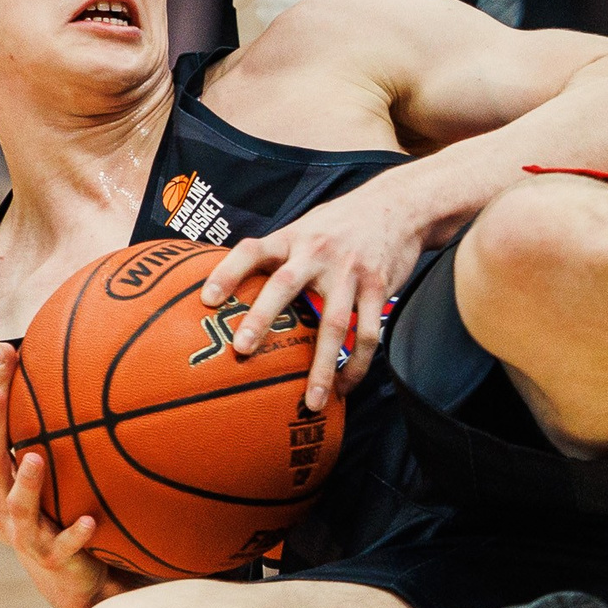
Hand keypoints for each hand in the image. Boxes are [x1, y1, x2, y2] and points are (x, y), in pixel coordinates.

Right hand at [0, 344, 125, 607]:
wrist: (68, 575)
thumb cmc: (55, 510)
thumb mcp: (49, 469)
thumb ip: (52, 430)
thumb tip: (76, 367)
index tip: (5, 348)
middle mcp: (2, 503)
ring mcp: (24, 533)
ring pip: (17, 507)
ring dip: (26, 483)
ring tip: (37, 458)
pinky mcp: (50, 557)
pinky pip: (61, 545)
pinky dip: (75, 533)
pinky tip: (91, 521)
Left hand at [200, 179, 423, 410]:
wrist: (400, 205)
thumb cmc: (343, 222)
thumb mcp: (307, 226)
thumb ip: (280, 253)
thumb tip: (240, 287)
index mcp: (293, 238)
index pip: (252, 251)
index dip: (227, 272)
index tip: (206, 300)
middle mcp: (317, 252)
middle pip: (284, 285)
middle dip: (262, 318)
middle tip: (242, 350)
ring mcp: (349, 270)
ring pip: (334, 323)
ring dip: (323, 366)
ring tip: (312, 402)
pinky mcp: (378, 286)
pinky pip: (368, 332)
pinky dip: (357, 364)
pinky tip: (346, 386)